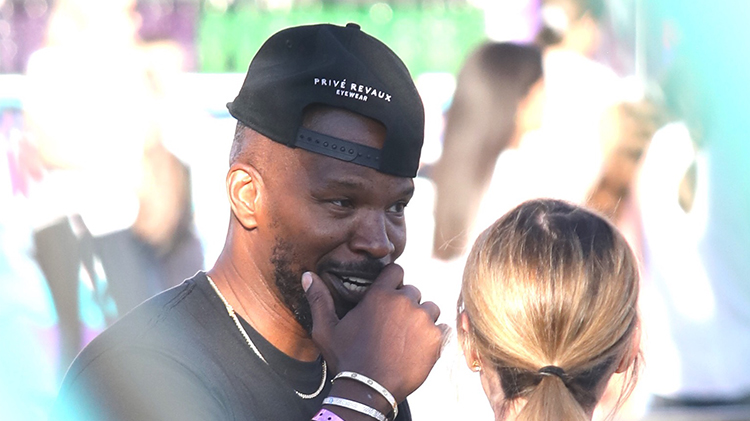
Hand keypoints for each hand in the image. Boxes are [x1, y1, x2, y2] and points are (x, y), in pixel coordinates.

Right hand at [303, 264, 448, 403]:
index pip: (396, 270)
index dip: (393, 281)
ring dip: (422, 318)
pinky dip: (433, 337)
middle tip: (393, 325)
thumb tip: (307, 275)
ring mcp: (423, 320)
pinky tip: (418, 348)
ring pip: (430, 308)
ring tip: (407, 337)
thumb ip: (319, 299)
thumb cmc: (346, 359)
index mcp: (380, 295)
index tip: (388, 296)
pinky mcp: (435, 338)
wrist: (368, 390)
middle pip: (413, 291)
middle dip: (405, 304)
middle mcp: (404, 302)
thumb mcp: (326, 329)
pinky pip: (441, 328)